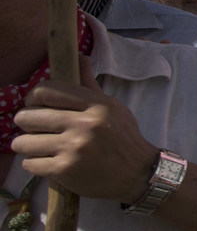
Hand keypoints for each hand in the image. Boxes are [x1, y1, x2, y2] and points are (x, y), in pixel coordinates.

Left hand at [13, 58, 159, 202]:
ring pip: (23, 142)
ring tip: (38, 146)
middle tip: (35, 128)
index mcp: (95, 105)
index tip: (36, 106)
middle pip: (28, 116)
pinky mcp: (66, 170)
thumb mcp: (112, 107)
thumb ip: (89, 85)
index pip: (46, 91)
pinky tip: (46, 161)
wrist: (138, 173)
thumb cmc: (123, 137)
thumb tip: (79, 57)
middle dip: (26, 123)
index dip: (33, 98)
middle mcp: (84, 124)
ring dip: (26, 145)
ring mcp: (74, 148)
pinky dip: (34, 163)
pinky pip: (30, 164)